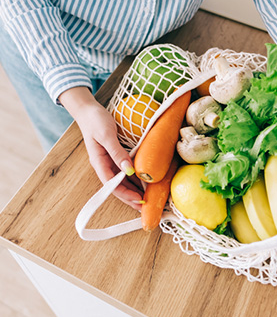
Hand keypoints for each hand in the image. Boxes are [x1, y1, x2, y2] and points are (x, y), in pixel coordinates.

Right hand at [59, 87, 143, 209]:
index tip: (138, 200)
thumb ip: (116, 153)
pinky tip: (144, 181)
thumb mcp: (106, 135)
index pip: (112, 184)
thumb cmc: (95, 121)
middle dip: (131, 197)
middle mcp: (104, 165)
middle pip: (118, 186)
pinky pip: (126, 170)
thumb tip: (128, 170)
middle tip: (145, 207)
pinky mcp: (116, 155)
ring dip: (134, 189)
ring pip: (123, 180)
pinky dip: (134, 178)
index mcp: (99, 162)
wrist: (89, 110)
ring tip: (147, 198)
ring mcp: (110, 161)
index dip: (125, 194)